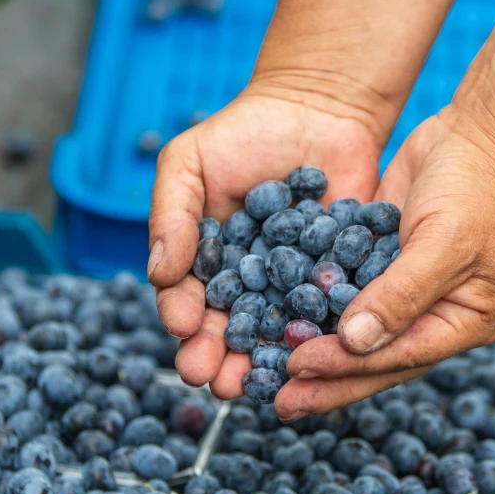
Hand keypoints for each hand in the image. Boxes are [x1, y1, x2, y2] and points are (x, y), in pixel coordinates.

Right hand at [147, 87, 384, 397]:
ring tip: (256, 384)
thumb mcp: (189, 161)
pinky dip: (318, 335)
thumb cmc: (243, 133)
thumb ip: (170, 214)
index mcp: (204, 266)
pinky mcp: (336, 282)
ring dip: (262, 364)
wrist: (319, 108)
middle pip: (226, 332)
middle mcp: (245, 287)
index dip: (182, 317)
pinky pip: (326, 314)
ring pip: (273, 334)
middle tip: (216, 380)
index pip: (186, 301)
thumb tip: (158, 274)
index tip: (183, 328)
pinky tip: (313, 351)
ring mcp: (291, 289)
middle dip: (217, 359)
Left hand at [274, 105, 494, 418]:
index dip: (346, 367)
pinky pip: (343, 293)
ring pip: (354, 332)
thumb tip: (355, 342)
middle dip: (324, 379)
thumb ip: (400, 294)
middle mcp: (436, 317)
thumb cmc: (479, 185)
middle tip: (276, 401)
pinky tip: (275, 318)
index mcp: (464, 322)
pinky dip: (312, 307)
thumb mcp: (444, 241)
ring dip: (313, 349)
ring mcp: (407, 292)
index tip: (296, 368)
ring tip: (268, 373)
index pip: (398, 357)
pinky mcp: (382, 263)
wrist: (484, 130)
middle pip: (373, 359)